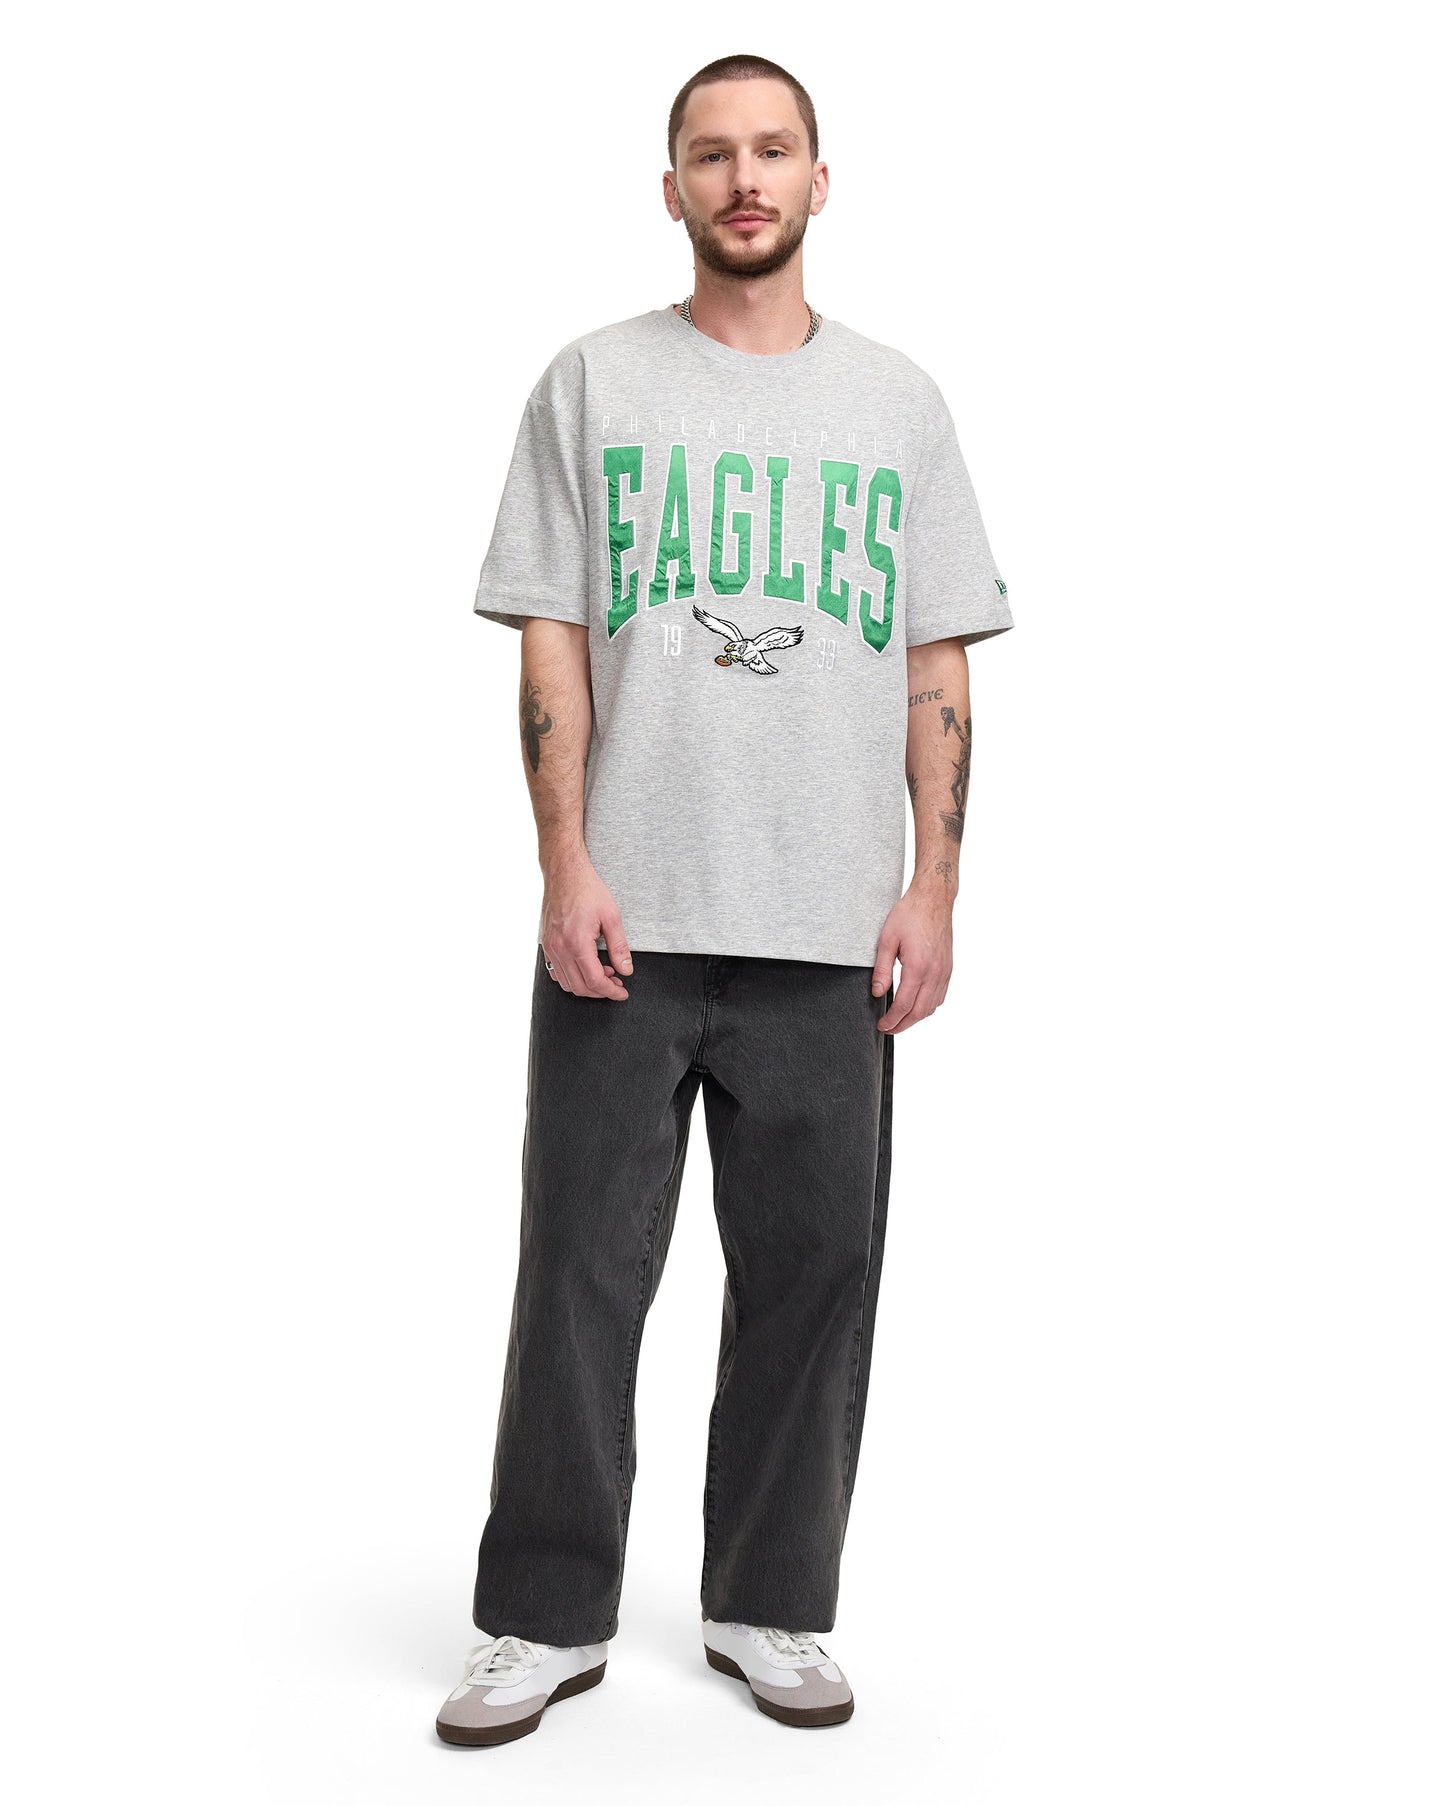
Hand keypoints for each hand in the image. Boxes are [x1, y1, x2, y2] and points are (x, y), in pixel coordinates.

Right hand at [540, 855, 633, 999]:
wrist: (564, 873)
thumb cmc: (588, 890)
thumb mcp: (612, 917)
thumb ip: (619, 947)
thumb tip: (626, 970)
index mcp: (577, 943)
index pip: (594, 981)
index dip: (611, 992)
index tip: (622, 993)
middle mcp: (559, 948)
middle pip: (580, 987)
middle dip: (601, 991)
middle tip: (617, 983)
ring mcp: (550, 947)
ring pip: (566, 983)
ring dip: (586, 985)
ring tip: (604, 973)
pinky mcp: (546, 944)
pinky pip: (556, 972)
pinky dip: (571, 978)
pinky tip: (585, 968)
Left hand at [870, 884, 952, 1033]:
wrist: (933, 900)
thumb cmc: (909, 915)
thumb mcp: (887, 940)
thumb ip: (881, 969)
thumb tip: (878, 993)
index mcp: (918, 967)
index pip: (904, 1005)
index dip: (891, 1020)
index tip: (881, 1025)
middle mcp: (935, 973)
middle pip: (920, 1012)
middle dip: (903, 1025)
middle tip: (888, 1028)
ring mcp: (945, 972)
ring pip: (932, 1007)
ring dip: (916, 1018)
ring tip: (900, 1020)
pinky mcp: (948, 968)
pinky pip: (940, 996)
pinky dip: (928, 1006)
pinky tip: (916, 1005)